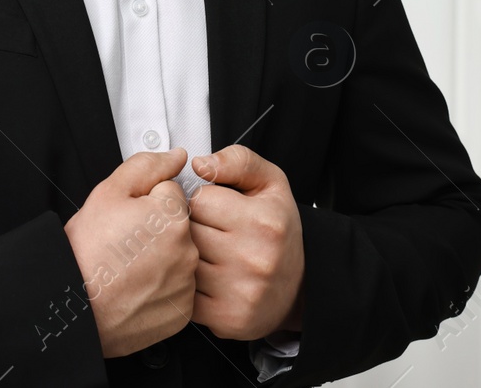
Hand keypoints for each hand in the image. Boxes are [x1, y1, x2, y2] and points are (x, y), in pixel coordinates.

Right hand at [62, 148, 197, 357]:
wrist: (75, 306)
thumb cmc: (86, 252)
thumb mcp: (108, 192)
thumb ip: (147, 166)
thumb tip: (177, 156)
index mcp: (173, 216)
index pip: (170, 192)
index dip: (144, 202)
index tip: (126, 220)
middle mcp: (188, 251)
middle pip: (177, 226)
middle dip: (155, 230)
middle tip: (123, 244)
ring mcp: (186, 284)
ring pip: (177, 257)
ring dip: (159, 259)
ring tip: (127, 269)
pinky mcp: (181, 312)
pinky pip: (176, 290)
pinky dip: (160, 289)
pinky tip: (136, 289)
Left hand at [187, 144, 304, 339]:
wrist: (299, 287)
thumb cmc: (277, 229)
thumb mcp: (269, 184)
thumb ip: (238, 161)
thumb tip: (200, 163)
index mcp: (264, 220)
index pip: (201, 198)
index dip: (204, 201)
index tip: (217, 210)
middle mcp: (255, 257)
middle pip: (188, 230)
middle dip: (192, 227)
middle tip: (212, 233)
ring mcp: (241, 291)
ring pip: (182, 261)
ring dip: (187, 256)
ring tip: (210, 255)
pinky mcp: (227, 319)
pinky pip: (184, 294)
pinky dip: (188, 286)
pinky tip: (207, 280)